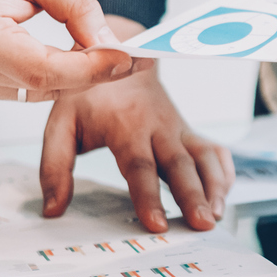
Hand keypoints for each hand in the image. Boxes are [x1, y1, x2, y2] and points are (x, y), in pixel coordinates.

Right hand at [0, 0, 143, 99]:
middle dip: (94, 73)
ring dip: (77, 77)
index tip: (127, 59)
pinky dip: (55, 76)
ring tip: (112, 55)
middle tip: (138, 59)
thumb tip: (113, 47)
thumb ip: (80, 11)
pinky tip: (76, 58)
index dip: (91, 69)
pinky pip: (26, 88)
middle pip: (46, 86)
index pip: (44, 70)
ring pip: (40, 92)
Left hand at [40, 16, 233, 232]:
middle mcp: (157, 126)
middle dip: (194, 196)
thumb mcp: (61, 123)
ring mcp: (178, 128)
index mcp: (125, 126)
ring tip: (216, 215)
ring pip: (204, 158)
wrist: (120, 52)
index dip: (149, 196)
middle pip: (179, 165)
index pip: (139, 166)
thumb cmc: (89, 95)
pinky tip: (223, 196)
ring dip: (215, 186)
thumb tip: (53, 209)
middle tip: (202, 224)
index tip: (158, 224)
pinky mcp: (190, 131)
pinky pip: (215, 151)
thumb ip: (55, 167)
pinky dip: (224, 173)